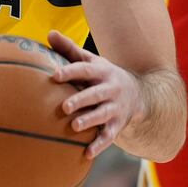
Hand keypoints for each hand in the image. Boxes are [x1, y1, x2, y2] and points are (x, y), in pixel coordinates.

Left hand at [48, 30, 143, 158]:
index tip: (54, 76)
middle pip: (96, 93)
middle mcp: (111, 88)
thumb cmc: (104, 76)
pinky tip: (87, 153)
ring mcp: (115, 107)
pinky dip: (99, 145)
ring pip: (103, 114)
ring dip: (90, 120)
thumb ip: (70, 49)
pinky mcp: (118, 124)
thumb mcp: (92, 61)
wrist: (138, 93)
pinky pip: (110, 136)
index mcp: (102, 71)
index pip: (85, 70)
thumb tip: (49, 33)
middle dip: (81, 99)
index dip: (71, 71)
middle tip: (65, 106)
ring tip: (74, 127)